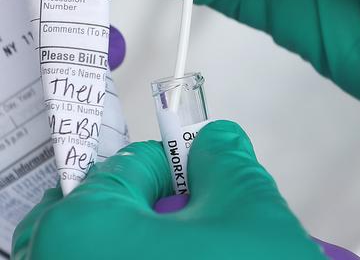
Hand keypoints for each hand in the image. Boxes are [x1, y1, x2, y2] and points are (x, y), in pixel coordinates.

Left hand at [12, 121, 325, 259]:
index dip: (175, 165)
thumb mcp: (250, 213)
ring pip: (106, 258)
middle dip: (154, 213)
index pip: (127, 167)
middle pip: (103, 218)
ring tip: (205, 256)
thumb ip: (228, 161)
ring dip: (148, 250)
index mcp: (82, 231)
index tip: (202, 173)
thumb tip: (216, 139)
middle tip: (198, 225)